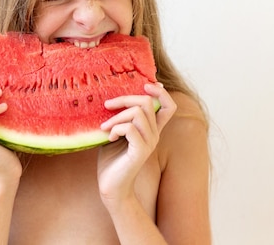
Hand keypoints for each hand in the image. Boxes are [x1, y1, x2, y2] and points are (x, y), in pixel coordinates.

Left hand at [97, 82, 176, 203]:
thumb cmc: (111, 160)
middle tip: (107, 105)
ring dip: (117, 116)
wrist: (110, 187)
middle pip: (148, 103)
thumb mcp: (115, 133)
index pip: (168, 106)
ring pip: (139, 113)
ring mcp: (149, 143)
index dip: (160, 92)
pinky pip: (131, 129)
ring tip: (105, 127)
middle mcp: (154, 135)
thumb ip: (121, 117)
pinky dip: (116, 128)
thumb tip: (112, 97)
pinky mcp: (140, 152)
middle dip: (125, 99)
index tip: (146, 85)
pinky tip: (109, 138)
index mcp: (151, 129)